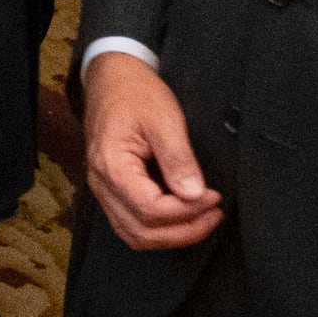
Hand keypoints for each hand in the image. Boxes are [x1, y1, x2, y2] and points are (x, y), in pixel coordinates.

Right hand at [81, 47, 223, 252]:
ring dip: (171, 236)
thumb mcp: (165, 120)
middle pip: (142, 232)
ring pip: (135, 235)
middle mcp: (102, 184)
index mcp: (113, 166)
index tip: (214, 196)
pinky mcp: (111, 190)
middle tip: (214, 214)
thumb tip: (194, 194)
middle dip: (184, 231)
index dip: (188, 211)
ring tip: (202, 219)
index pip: (151, 209)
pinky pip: (131, 224)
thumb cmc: (136, 95)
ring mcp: (104, 190)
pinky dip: (158, 229)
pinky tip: (182, 216)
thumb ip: (179, 160)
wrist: (112, 80)